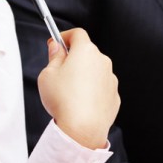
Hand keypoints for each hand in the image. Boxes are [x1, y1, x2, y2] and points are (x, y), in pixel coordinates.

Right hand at [37, 28, 119, 148]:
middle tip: (59, 70)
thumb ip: (54, 57)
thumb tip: (57, 48)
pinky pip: (100, 86)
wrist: (83, 128)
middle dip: (74, 57)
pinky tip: (80, 102)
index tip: (56, 44)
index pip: (77, 33)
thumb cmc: (64, 100)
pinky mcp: (114, 95)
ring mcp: (110, 79)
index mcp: (86, 51)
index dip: (65, 36)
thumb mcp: (48, 74)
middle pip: (87, 52)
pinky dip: (92, 90)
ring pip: (95, 70)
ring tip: (69, 91)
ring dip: (84, 74)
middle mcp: (102, 62)